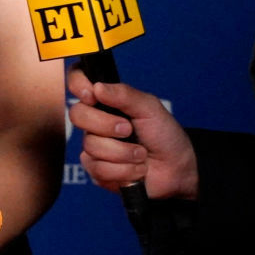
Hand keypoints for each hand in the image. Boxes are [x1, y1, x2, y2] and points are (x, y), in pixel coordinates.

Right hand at [66, 68, 200, 200]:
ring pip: (90, 146)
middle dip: (107, 125)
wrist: (177, 170)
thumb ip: (124, 95)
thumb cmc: (165, 136)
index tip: (92, 96)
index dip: (78, 85)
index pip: (78, 83)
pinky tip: (135, 169)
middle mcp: (96, 122)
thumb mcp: (150, 108)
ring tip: (140, 154)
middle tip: (128, 130)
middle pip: (77, 115)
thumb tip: (97, 87)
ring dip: (123, 153)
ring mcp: (94, 147)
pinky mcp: (97, 171)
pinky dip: (124, 171)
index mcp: (106, 102)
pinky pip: (98, 169)